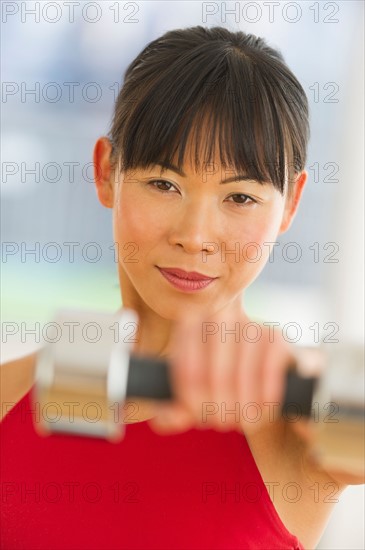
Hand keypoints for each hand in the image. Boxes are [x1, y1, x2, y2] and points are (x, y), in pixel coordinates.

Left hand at [148, 308, 293, 435]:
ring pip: (243, 373)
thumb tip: (174, 417)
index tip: (199, 418)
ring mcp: (250, 324)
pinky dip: (265, 398)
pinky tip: (262, 412)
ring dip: (243, 407)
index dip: (192, 402)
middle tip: (222, 423)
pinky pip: (269, 371)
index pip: (186, 370)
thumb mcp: (189, 399)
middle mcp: (220, 317)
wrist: (259, 378)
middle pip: (215, 374)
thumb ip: (171, 412)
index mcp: (190, 324)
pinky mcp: (277, 337)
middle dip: (218, 407)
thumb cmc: (216, 387)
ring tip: (243, 422)